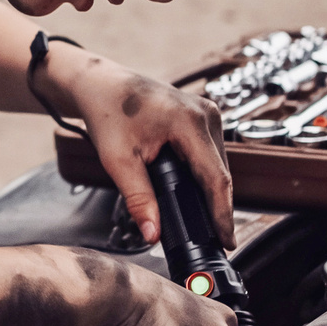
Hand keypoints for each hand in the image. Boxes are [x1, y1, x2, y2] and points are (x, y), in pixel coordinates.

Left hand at [42, 49, 232, 245]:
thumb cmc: (107, 112)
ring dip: (211, 191)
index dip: (222, 213)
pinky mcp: (202, 116)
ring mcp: (207, 113)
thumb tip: (153, 234)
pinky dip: (204, 175)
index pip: (216, 178)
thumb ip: (139, 199)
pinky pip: (210, 153)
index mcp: (190, 122)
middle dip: (216, 207)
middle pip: (221, 172)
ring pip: (218, 164)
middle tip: (212, 241)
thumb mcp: (118, 160)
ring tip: (206, 224)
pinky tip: (196, 196)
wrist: (100, 84)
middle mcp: (206, 114)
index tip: (226, 241)